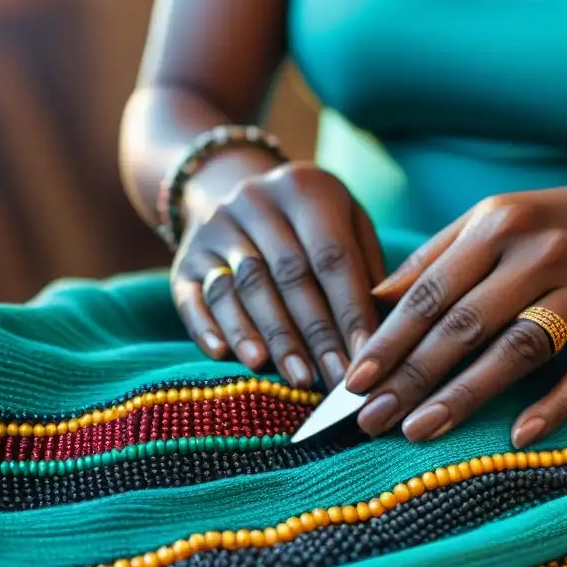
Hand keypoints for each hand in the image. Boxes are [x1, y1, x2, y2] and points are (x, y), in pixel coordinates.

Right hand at [171, 161, 384, 388]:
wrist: (231, 187)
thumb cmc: (312, 224)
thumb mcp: (348, 225)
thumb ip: (368, 270)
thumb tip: (381, 333)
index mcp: (304, 189)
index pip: (331, 256)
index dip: (349, 309)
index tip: (366, 355)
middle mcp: (255, 201)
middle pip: (287, 275)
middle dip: (315, 334)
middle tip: (335, 379)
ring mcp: (215, 228)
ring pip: (241, 288)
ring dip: (269, 337)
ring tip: (294, 377)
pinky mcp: (184, 258)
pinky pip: (192, 297)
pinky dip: (208, 328)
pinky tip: (225, 357)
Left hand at [346, 167, 566, 447]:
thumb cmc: (546, 224)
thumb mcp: (488, 221)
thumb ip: (433, 258)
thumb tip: (373, 300)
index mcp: (498, 225)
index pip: (433, 291)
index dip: (391, 339)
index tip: (354, 382)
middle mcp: (540, 252)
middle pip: (468, 323)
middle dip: (414, 375)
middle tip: (372, 419)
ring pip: (519, 347)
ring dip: (467, 394)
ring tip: (420, 430)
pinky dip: (555, 404)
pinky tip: (520, 436)